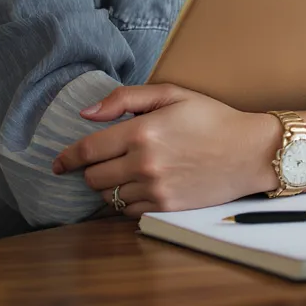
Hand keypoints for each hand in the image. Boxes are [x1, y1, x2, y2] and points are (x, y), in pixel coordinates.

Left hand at [52, 85, 277, 216]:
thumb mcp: (171, 93)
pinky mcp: (166, 208)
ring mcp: (155, 189)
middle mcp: (144, 163)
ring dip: (107, 186)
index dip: (67, 157)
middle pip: (93, 177)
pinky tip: (137, 186)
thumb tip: (86, 114)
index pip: (88, 150)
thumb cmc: (210, 117)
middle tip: (97, 162)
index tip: (57, 162)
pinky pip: (128, 211)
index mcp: (142, 131)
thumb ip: (125, 98)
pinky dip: (125, 201)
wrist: (248, 151)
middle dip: (88, 170)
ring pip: (108, 197)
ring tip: (120, 173)